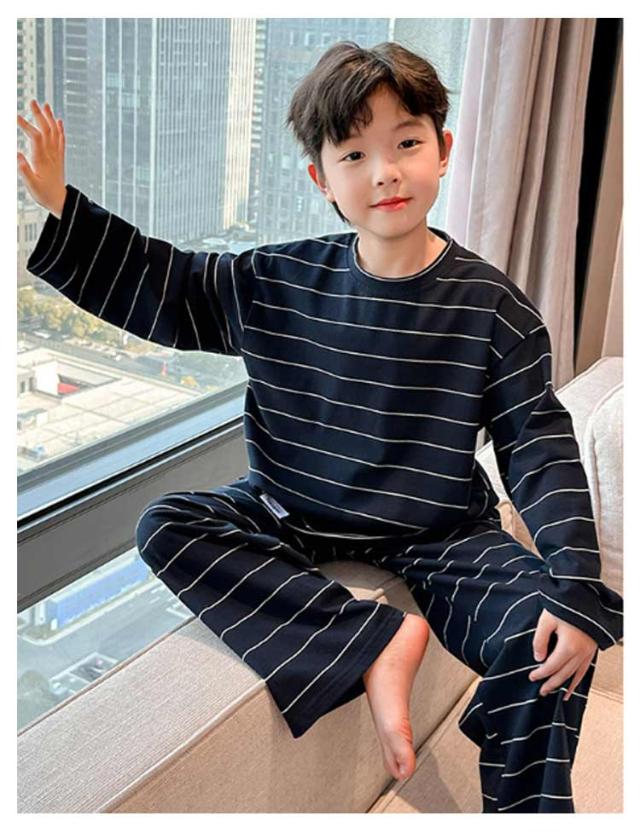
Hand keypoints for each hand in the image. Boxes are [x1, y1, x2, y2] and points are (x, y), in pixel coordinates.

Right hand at [17, 99, 66, 216]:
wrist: (60, 201)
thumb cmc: (44, 194)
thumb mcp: (31, 185)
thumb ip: (24, 170)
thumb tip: (17, 154)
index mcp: (42, 160)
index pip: (34, 137)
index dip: (26, 125)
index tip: (15, 116)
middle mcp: (51, 155)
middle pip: (46, 131)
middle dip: (39, 115)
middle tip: (32, 101)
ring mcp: (56, 155)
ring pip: (55, 133)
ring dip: (50, 118)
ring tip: (45, 105)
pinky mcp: (60, 158)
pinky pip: (61, 141)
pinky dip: (60, 129)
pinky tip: (58, 120)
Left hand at [528, 608, 596, 701]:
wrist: (583, 597)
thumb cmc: (563, 605)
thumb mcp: (546, 620)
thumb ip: (540, 640)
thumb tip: (538, 658)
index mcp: (568, 646)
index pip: (551, 666)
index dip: (540, 673)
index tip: (532, 677)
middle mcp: (580, 652)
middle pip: (563, 674)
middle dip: (551, 684)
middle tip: (541, 691)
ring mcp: (588, 652)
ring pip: (575, 675)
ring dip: (564, 685)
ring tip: (555, 694)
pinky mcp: (591, 650)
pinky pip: (584, 670)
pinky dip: (578, 680)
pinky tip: (572, 687)